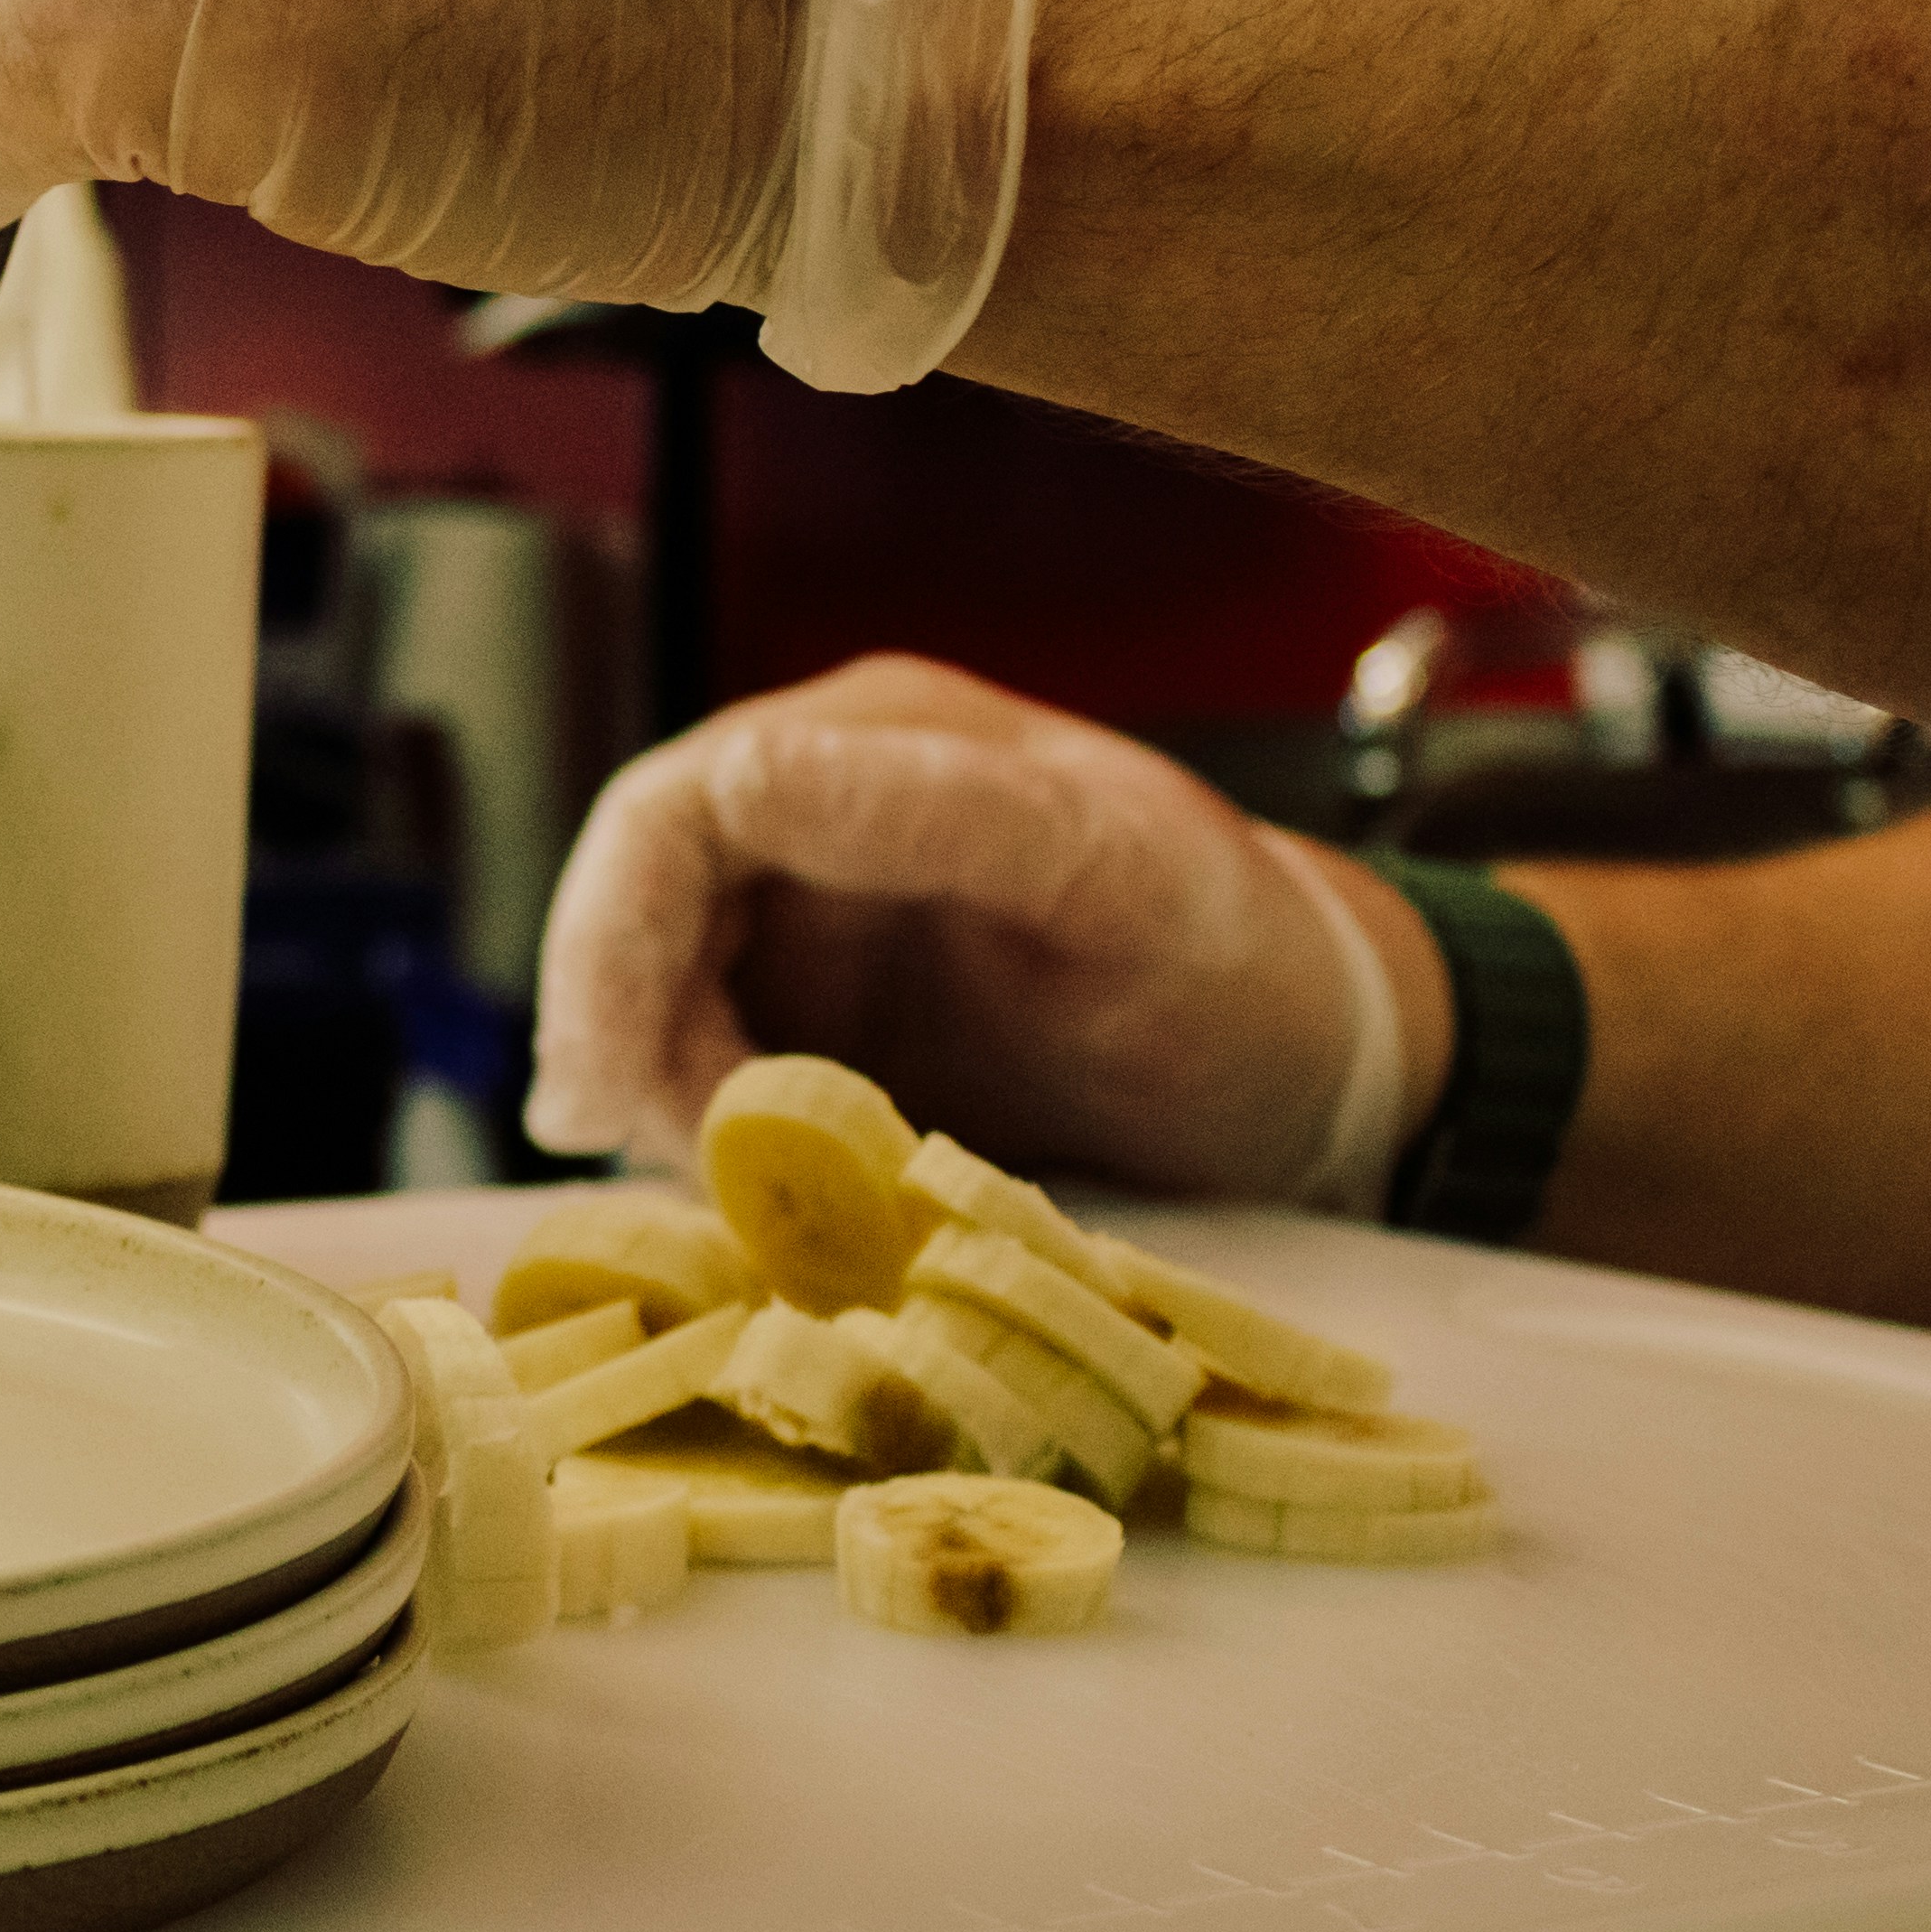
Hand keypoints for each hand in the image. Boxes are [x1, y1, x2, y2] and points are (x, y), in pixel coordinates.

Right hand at [526, 656, 1439, 1204]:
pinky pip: (712, 1056)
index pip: (675, 815)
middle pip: (638, 903)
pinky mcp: (828, 1009)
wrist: (1323, 1070)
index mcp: (883, 739)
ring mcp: (819, 910)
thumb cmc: (1249, 969)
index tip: (607, 1090)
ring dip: (658, 1090)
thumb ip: (941, 812)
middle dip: (615, 1034)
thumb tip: (742, 778)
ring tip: (729, 1189)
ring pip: (657, 987)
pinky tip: (750, 1192)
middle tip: (633, 1159)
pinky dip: (707, 1128)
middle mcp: (824, 808)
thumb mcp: (1119, 881)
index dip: (610, 945)